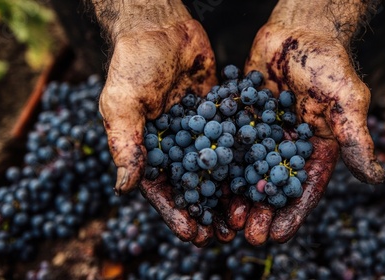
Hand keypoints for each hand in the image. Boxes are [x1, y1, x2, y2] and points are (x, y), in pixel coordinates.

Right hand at [97, 11, 230, 244]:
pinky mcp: (219, 114)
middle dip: (209, 210)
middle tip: (226, 234)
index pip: (162, 189)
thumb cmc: (133, 64)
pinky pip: (233, 139)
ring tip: (248, 214)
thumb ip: (126, 144)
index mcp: (148, 150)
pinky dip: (245, 158)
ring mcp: (200, 131)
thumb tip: (124, 188)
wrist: (161, 27)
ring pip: (217, 168)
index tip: (194, 234)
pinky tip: (262, 175)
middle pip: (193, 185)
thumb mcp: (123, 104)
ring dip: (230, 191)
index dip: (177, 213)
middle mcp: (176, 145)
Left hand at [227, 21, 384, 244]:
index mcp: (315, 151)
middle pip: (272, 187)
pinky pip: (228, 145)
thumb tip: (376, 177)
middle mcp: (287, 149)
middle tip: (244, 235)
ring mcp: (262, 136)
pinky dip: (218, 163)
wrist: (298, 32)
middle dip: (260, 212)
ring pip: (247, 171)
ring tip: (223, 216)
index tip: (277, 236)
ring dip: (237, 195)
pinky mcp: (241, 120)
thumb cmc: (328, 64)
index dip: (292, 214)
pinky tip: (205, 179)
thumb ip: (356, 137)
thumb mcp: (346, 101)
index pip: (304, 189)